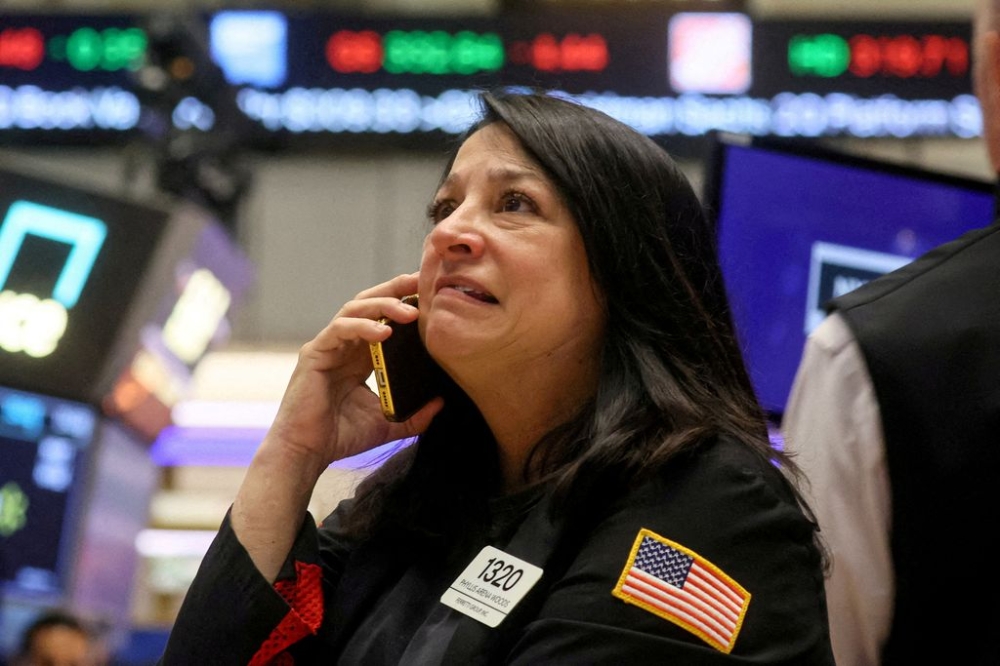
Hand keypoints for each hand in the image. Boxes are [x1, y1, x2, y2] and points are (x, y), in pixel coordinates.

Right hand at [264, 272, 443, 472]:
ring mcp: (328, 346)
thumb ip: (414, 416)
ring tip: (410, 312)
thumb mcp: (388, 425)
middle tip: (420, 283)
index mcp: (361, 356)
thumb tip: (441, 403)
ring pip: (355, 309)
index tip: (430, 296)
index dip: (404, 303)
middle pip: (369, 304)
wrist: (307, 454)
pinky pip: (340, 329)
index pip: (383, 319)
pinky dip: (362, 326)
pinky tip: (385, 332)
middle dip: (395, 290)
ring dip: (384, 306)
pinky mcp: (315, 353)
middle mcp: (344, 345)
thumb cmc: (341, 438)